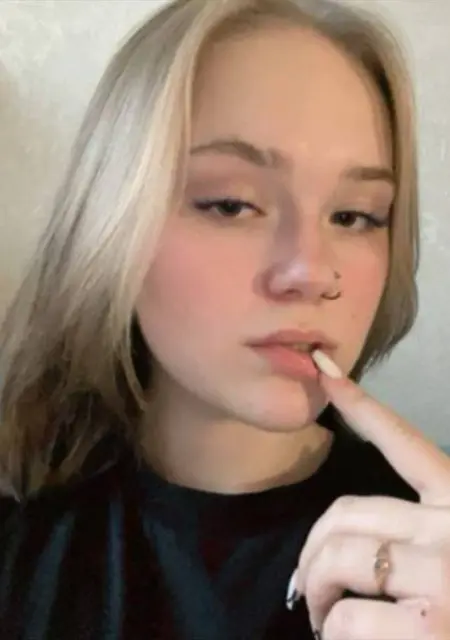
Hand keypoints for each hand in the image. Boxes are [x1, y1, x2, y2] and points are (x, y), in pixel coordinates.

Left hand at [290, 351, 449, 639]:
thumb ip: (416, 537)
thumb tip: (348, 544)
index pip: (404, 443)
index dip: (359, 404)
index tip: (325, 371)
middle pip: (347, 513)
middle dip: (311, 549)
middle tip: (305, 583)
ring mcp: (444, 576)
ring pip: (338, 557)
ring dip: (315, 590)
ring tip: (319, 619)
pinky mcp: (429, 629)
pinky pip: (347, 619)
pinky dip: (332, 635)